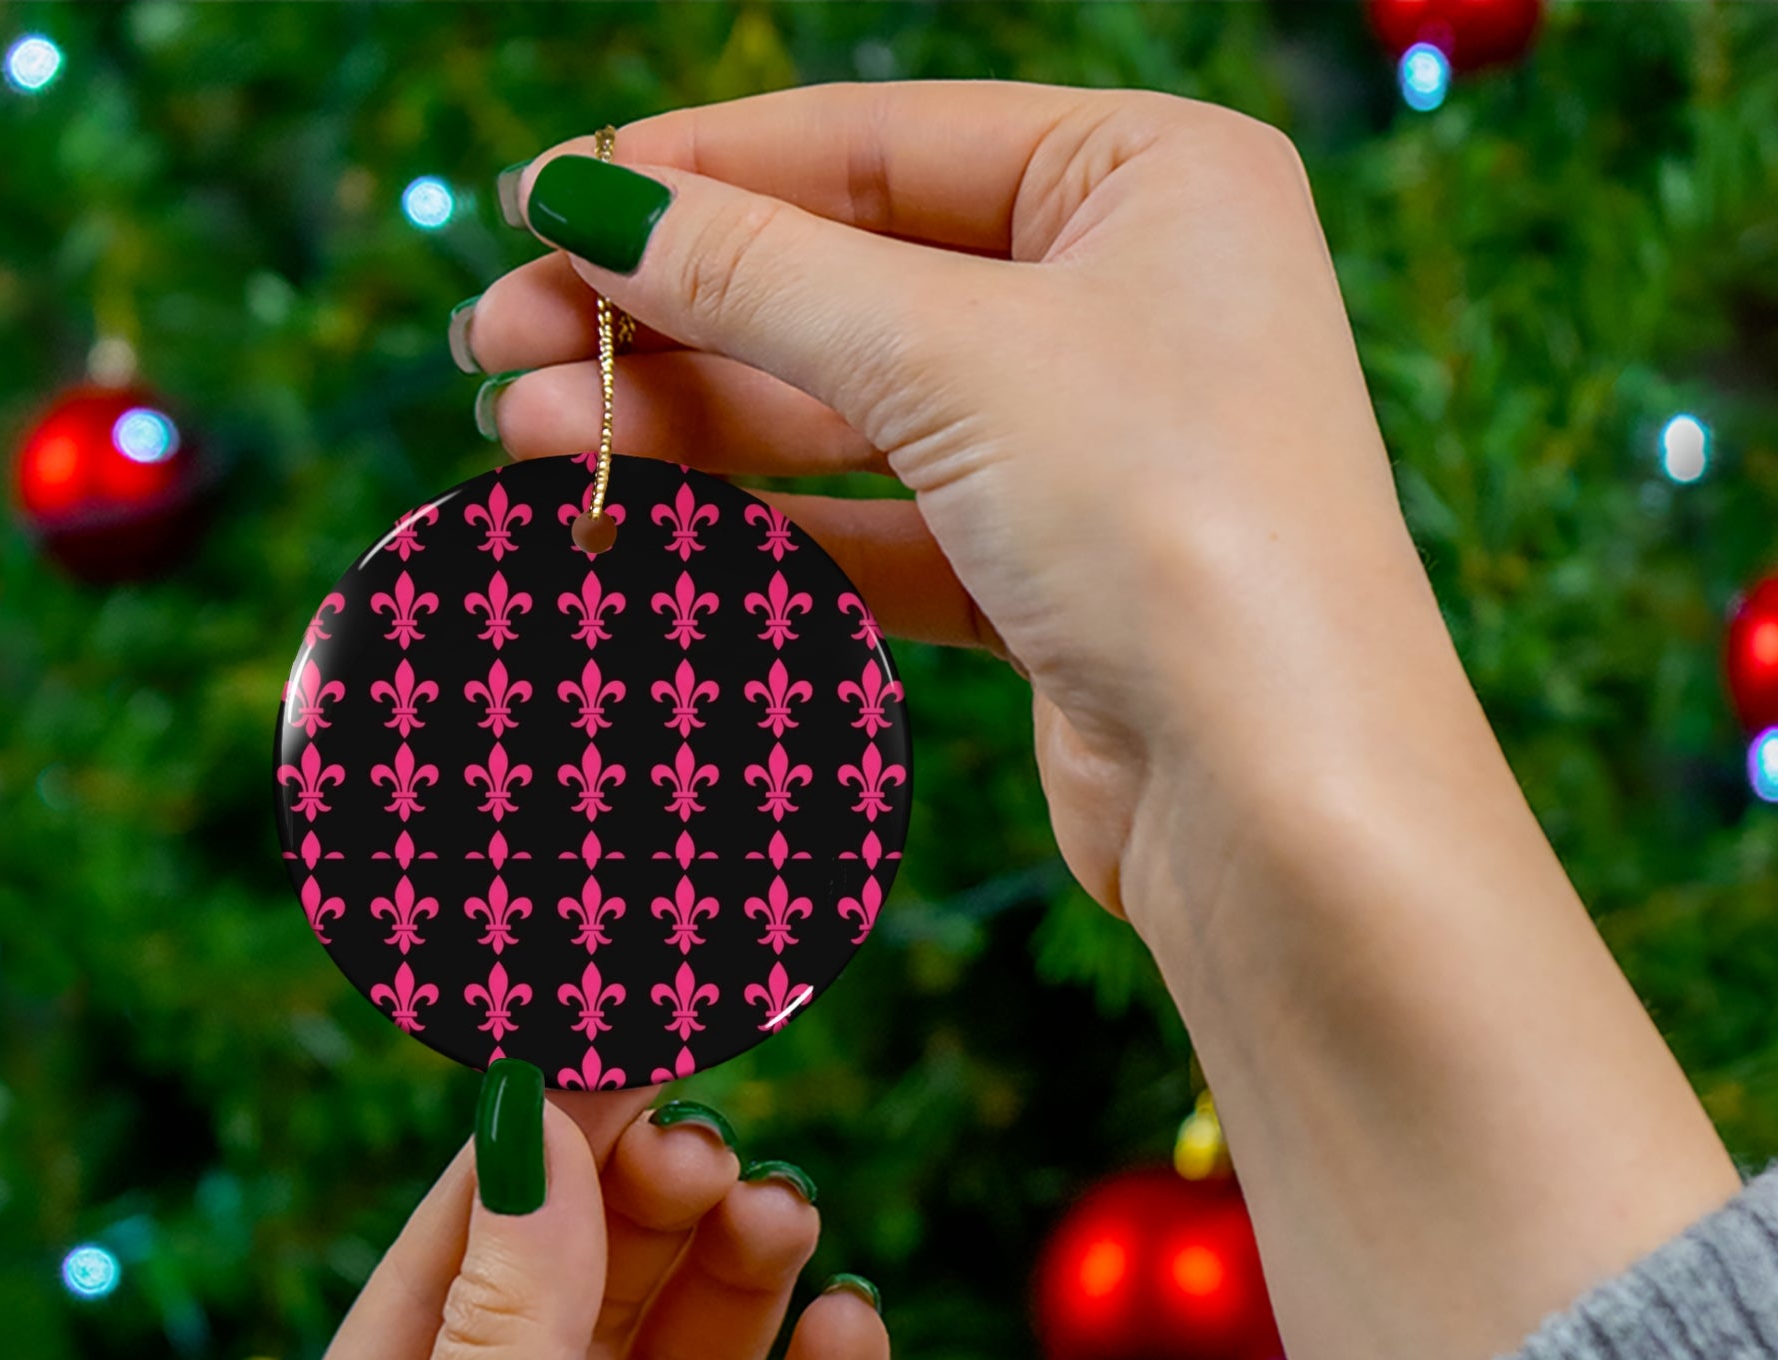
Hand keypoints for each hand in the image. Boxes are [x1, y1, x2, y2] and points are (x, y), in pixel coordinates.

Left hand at [237, 1083, 887, 1359]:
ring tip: (780, 1212)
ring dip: (737, 1287)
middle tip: (711, 1133)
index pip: (454, 1266)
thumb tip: (537, 1126)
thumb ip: (506, 1338)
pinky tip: (852, 1332)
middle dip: (643, 1212)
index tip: (614, 1034)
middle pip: (583, 1306)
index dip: (534, 1148)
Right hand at [463, 80, 1439, 936]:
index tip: (537, 202)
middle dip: (670, 315)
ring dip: (693, 428)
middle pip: (852, 281)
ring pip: (855, 415)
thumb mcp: (951, 357)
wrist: (1282, 797)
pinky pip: (886, 529)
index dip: (696, 172)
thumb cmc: (1171, 524)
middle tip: (496, 344)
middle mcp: (1134, 300)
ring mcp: (1096, 449)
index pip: (878, 143)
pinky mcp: (1058, 582)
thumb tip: (587, 199)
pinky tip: (642, 528)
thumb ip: (759, 274)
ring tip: (528, 441)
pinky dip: (769, 530)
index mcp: (1153, 177)